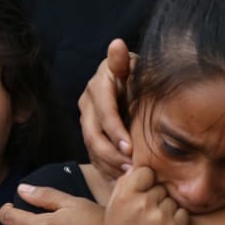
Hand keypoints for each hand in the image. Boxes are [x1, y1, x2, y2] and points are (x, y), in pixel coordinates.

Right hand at [79, 39, 135, 180]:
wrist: (132, 82)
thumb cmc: (137, 74)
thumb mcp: (133, 66)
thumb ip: (123, 61)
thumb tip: (117, 44)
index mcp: (98, 86)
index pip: (104, 112)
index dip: (116, 131)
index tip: (130, 147)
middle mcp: (88, 103)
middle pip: (93, 134)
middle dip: (112, 154)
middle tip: (130, 169)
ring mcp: (87, 119)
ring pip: (92, 148)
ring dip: (109, 165)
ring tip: (128, 177)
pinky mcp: (90, 132)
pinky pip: (94, 155)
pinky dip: (107, 169)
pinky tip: (120, 180)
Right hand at [98, 166, 187, 224]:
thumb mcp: (113, 206)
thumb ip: (125, 183)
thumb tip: (138, 165)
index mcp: (125, 196)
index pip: (146, 172)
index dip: (145, 182)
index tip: (141, 194)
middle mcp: (143, 204)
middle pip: (160, 187)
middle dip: (155, 198)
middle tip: (145, 215)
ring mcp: (161, 217)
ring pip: (172, 200)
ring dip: (166, 209)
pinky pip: (183, 213)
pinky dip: (176, 220)